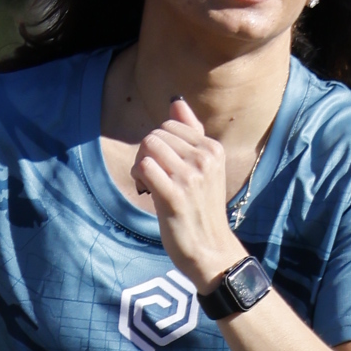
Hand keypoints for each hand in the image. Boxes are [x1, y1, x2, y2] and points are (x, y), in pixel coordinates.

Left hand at [126, 97, 239, 289]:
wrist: (209, 248)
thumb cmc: (200, 207)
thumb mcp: (203, 167)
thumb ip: (191, 133)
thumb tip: (175, 102)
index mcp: (212, 148)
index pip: (170, 124)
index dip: (157, 142)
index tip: (161, 163)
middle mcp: (204, 159)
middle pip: (156, 134)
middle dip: (145, 151)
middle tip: (150, 174)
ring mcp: (191, 177)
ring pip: (148, 147)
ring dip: (140, 163)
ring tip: (148, 182)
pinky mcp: (174, 196)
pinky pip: (145, 167)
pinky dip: (138, 175)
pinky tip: (146, 189)